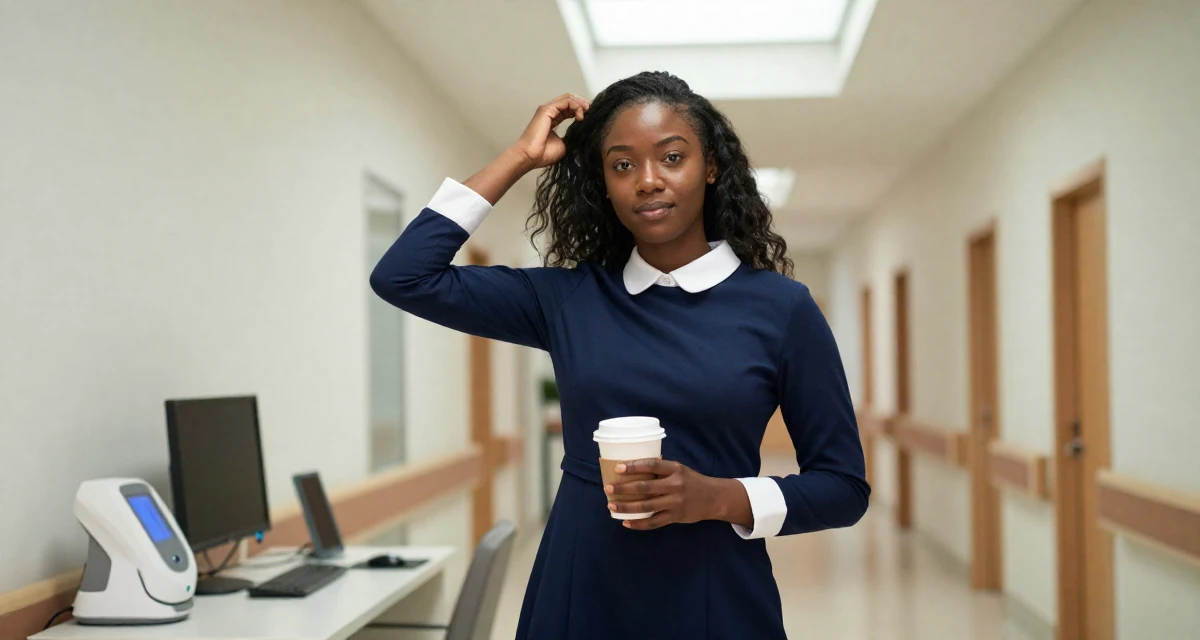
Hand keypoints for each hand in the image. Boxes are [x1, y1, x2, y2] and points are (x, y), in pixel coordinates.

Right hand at [510, 93, 589, 169]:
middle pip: (571, 100)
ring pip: (569, 98)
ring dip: (582, 104)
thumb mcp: (565, 144)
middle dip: (584, 105)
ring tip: (588, 114)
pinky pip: (566, 101)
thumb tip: (584, 134)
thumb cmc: (544, 154)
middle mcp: (551, 112)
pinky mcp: (547, 109)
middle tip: (593, 114)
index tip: (592, 119)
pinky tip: (580, 117)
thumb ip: (573, 136)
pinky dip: (576, 106)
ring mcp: (548, 109)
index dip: (583, 111)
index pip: (571, 108)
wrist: (531, 157)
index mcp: (554, 119)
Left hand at [606, 459, 741, 529]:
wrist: (713, 498)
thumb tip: (632, 469)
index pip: (651, 465)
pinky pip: (654, 522)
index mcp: (675, 469)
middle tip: (608, 488)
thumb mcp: (679, 470)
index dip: (634, 466)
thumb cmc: (691, 481)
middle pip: (645, 487)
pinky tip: (626, 523)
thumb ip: (661, 470)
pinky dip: (639, 524)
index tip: (617, 467)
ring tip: (611, 505)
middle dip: (624, 488)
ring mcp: (675, 502)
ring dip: (626, 507)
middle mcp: (675, 485)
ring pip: (646, 506)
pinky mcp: (675, 517)